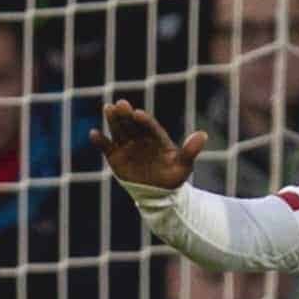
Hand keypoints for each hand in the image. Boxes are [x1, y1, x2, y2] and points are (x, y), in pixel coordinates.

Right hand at [89, 99, 206, 189]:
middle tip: (121, 104)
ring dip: (113, 120)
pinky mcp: (115, 156)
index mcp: (157, 138)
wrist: (158, 193)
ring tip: (108, 109)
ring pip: (119, 130)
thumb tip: (203, 135)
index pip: (150, 127)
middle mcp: (141, 138)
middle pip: (132, 125)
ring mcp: (127, 146)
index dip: (145, 121)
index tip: (139, 114)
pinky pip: (106, 146)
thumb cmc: (173, 177)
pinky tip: (94, 134)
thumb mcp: (184, 166)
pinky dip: (100, 140)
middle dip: (126, 115)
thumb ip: (190, 151)